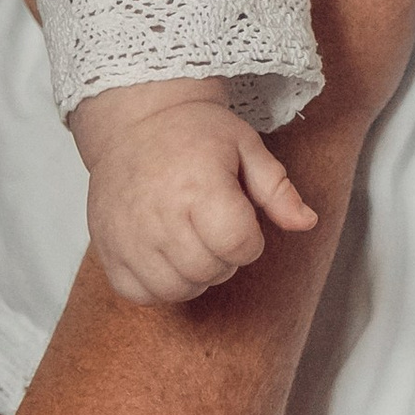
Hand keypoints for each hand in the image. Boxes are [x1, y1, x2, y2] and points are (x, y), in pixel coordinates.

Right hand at [85, 95, 313, 304]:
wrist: (136, 120)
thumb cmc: (194, 133)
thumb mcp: (247, 147)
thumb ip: (278, 190)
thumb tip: (307, 222)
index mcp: (199, 186)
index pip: (239, 246)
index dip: (249, 240)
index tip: (240, 219)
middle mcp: (159, 214)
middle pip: (209, 272)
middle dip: (224, 258)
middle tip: (215, 229)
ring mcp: (128, 235)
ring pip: (175, 289)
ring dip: (193, 276)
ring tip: (192, 243)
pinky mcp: (107, 248)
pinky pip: (137, 293)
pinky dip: (156, 285)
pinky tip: (165, 256)